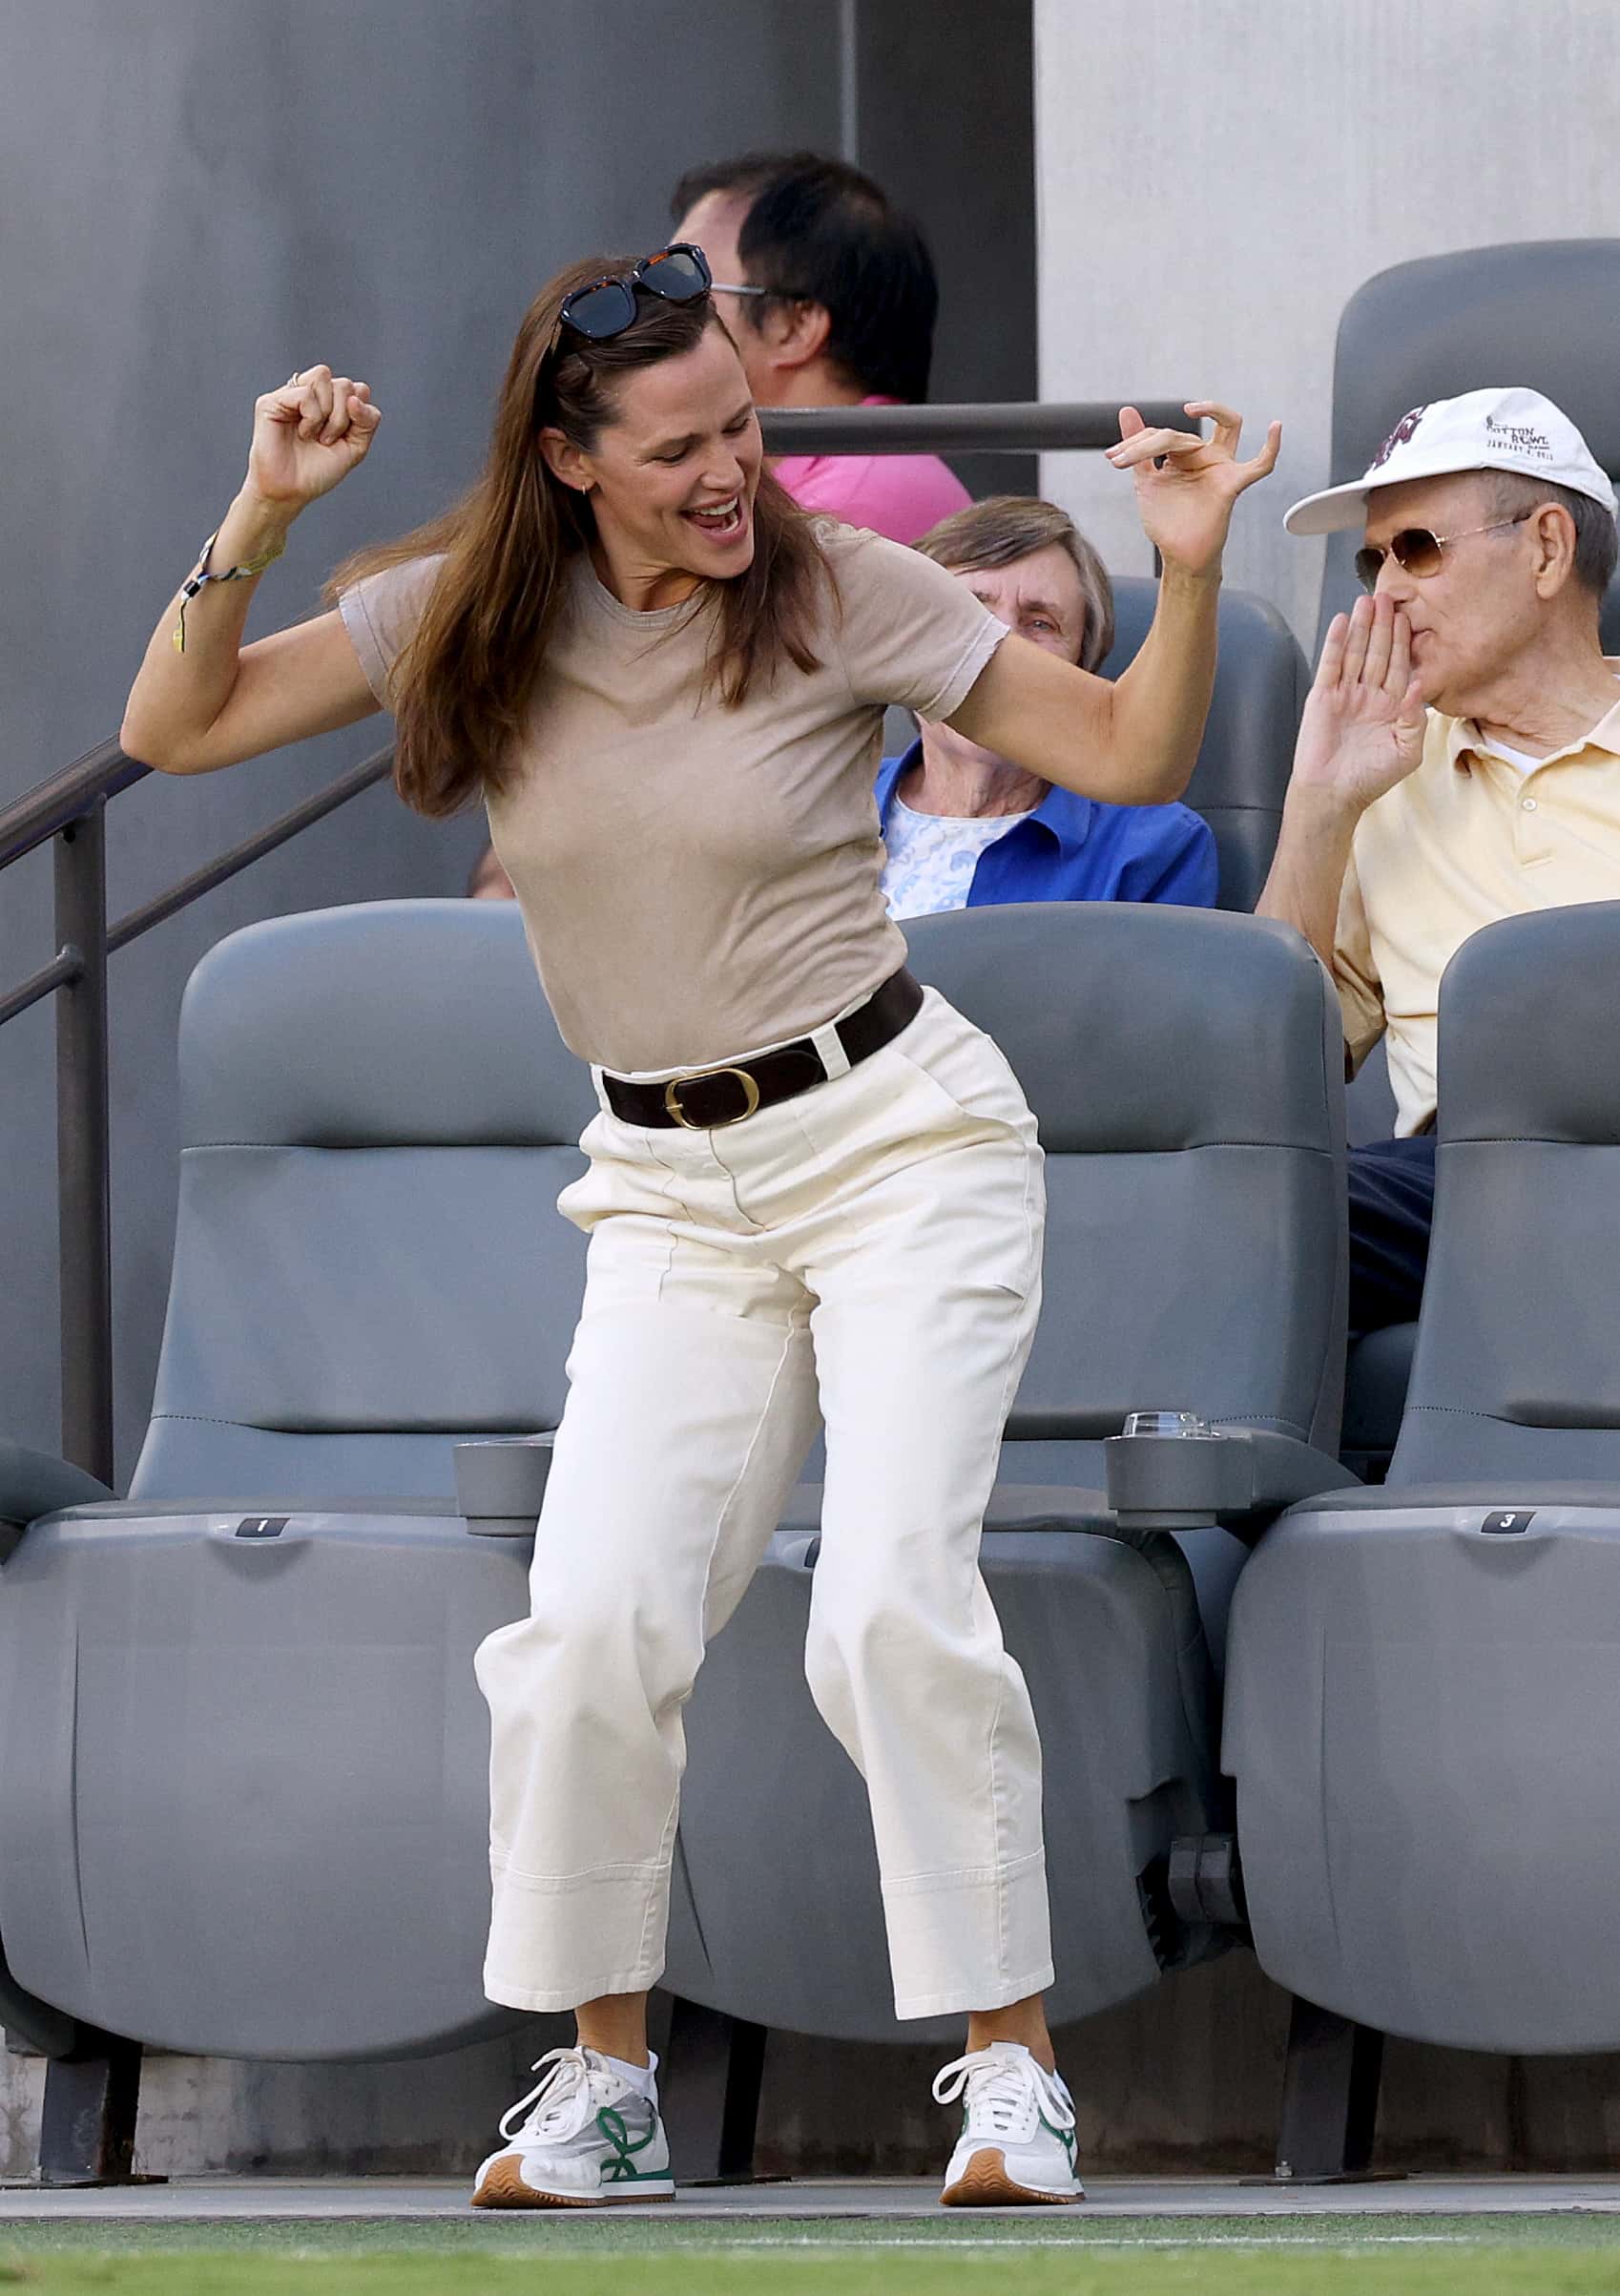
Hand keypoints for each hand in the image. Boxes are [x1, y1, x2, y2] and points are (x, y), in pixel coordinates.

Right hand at [244, 365, 381, 512]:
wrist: (292, 491)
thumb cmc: (318, 471)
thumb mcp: (355, 447)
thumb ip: (367, 420)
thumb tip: (358, 392)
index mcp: (331, 403)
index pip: (358, 389)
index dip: (360, 413)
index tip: (347, 437)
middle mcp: (312, 395)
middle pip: (343, 383)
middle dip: (344, 416)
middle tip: (329, 440)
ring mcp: (291, 395)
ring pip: (323, 376)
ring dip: (328, 414)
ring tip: (316, 436)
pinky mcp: (272, 400)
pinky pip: (305, 394)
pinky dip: (311, 418)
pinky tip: (303, 433)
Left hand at [1107, 401, 1280, 576]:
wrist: (1177, 555)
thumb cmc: (1167, 520)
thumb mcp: (1146, 479)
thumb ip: (1138, 447)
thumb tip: (1127, 410)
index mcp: (1186, 454)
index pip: (1163, 434)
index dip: (1135, 443)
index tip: (1112, 458)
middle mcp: (1206, 456)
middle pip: (1181, 432)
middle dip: (1147, 442)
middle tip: (1120, 460)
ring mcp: (1221, 468)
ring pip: (1220, 429)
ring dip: (1198, 422)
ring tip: (1172, 426)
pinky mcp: (1232, 485)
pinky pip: (1261, 465)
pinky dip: (1272, 447)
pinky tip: (1276, 427)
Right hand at [1292, 593, 1426, 809]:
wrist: (1332, 795)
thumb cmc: (1371, 779)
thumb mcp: (1407, 752)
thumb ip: (1415, 718)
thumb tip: (1421, 683)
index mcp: (1392, 706)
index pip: (1401, 666)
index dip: (1404, 641)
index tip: (1409, 616)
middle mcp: (1370, 695)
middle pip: (1379, 652)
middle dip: (1384, 625)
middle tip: (1389, 596)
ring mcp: (1346, 693)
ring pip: (1357, 653)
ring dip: (1362, 627)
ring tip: (1367, 601)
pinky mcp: (1323, 696)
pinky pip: (1332, 664)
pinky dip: (1337, 643)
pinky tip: (1343, 622)